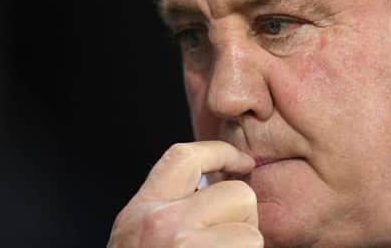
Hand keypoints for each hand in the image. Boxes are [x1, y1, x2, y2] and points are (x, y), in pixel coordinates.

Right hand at [106, 141, 261, 247]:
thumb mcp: (141, 241)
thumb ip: (170, 213)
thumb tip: (214, 192)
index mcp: (138, 213)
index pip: (183, 156)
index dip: (221, 152)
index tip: (243, 161)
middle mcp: (156, 221)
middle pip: (236, 192)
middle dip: (242, 220)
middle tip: (226, 243)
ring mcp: (180, 241)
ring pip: (251, 226)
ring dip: (245, 245)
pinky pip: (252, 245)